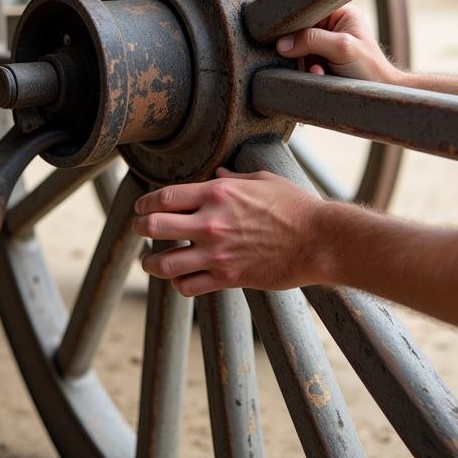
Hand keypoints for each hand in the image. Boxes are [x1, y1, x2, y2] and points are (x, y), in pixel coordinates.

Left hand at [133, 169, 322, 295]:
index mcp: (217, 192)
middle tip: (139, 231)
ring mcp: (217, 252)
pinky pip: (188, 285)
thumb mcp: (262, 180)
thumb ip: (233, 177)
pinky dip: (179, 283)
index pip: (164, 197)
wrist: (318, 241)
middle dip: (140, 229)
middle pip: (154, 226)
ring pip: (164, 263)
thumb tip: (217, 171)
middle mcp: (211, 222)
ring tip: (152, 262)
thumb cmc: (295, 206)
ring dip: (152, 263)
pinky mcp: (228, 278)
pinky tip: (182, 278)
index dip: (145, 203)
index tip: (140, 207)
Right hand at [276, 5, 399, 82]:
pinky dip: (309, 72)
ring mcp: (328, 44)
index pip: (308, 13)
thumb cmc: (369, 69)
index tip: (286, 40)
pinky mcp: (324, 61)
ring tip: (319, 73)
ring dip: (306, 64)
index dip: (296, 26)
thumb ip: (311, 40)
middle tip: (313, 63)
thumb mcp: (341, 48)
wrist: (378, 97)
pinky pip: (305, 63)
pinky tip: (320, 77)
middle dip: (303, 50)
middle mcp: (334, 26)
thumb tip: (281, 43)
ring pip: (301, 50)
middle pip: (302, 32)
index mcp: (341, 14)